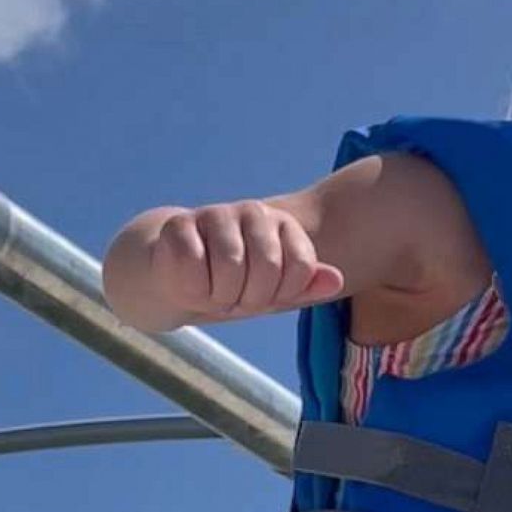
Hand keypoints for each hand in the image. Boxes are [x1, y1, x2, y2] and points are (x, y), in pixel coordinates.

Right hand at [113, 200, 343, 327]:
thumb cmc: (232, 286)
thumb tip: (337, 280)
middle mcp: (255, 212)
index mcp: (284, 225)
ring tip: (213, 291)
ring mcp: (217, 213)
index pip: (301, 268)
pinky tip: (190, 283)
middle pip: (268, 269)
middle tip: (234, 297)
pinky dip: (192, 289)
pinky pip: (194, 268)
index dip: (282, 295)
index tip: (265, 296)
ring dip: (219, 296)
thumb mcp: (273, 292)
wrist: (174, 277)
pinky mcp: (180, 224)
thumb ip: (305, 287)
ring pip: (230, 268)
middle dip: (249, 298)